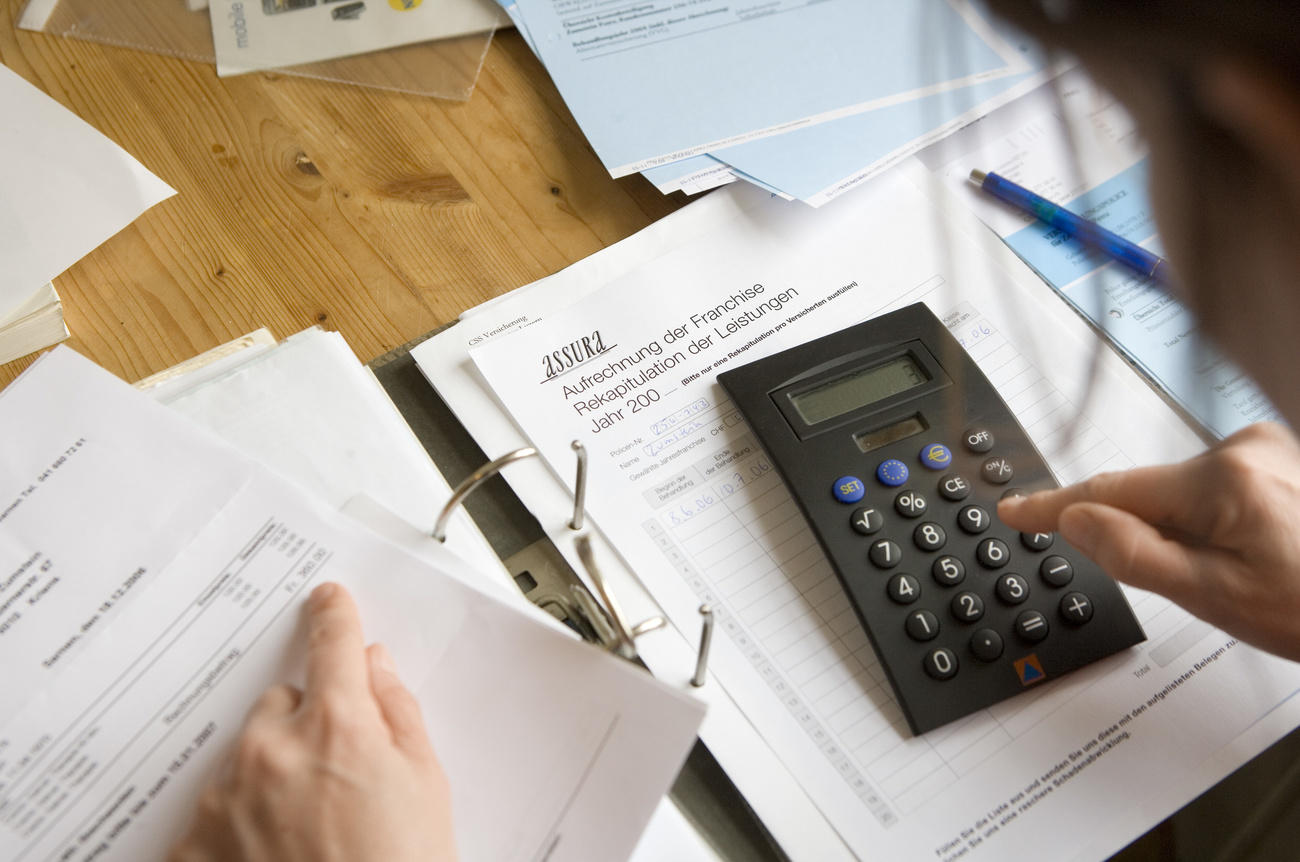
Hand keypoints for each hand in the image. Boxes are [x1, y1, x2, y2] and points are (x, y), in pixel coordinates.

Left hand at [169, 582, 456, 861]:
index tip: (328, 602)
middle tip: (339, 776)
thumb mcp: (425, 784)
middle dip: (306, 724)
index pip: (334, 645)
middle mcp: (272, 750)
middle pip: (282, 703)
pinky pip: (218, 806)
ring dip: (272, 772)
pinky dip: (242, 819)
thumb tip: (375, 668)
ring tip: (310, 828)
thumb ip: (397, 712)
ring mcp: (228, 796)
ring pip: (247, 754)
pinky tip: (276, 852)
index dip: (335, 617)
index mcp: (338, 726)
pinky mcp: (195, 842)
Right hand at [997, 422, 1299, 660]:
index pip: (1110, 490)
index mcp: (1222, 479)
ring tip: (1244, 574)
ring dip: (1185, 530)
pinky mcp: (1278, 457)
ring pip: (1183, 493)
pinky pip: (1213, 488)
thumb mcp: (1216, 599)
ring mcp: (1265, 447)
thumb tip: (1076, 519)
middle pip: (1150, 492)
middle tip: (1197, 583)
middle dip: (1147, 534)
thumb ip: (1136, 555)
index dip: (1053, 506)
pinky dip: (1209, 520)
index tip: (1012, 509)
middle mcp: (1243, 447)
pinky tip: (1252, 554)